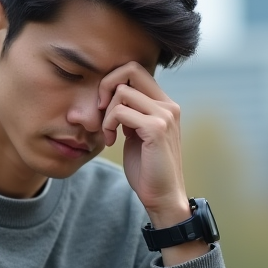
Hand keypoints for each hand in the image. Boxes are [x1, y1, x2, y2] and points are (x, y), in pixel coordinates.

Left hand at [98, 62, 189, 225]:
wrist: (162, 197)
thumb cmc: (146, 169)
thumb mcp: (137, 135)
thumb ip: (131, 113)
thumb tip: (114, 96)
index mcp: (164, 104)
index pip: (135, 70)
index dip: (113, 81)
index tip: (104, 105)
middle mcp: (168, 105)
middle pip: (130, 69)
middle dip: (106, 85)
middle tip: (100, 110)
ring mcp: (164, 115)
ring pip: (122, 92)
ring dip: (106, 113)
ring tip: (107, 133)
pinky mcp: (156, 129)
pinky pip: (121, 111)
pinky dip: (108, 125)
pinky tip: (111, 142)